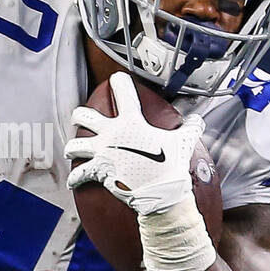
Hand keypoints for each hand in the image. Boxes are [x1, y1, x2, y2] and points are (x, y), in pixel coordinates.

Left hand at [65, 72, 205, 215]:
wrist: (161, 192)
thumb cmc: (171, 166)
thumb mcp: (184, 142)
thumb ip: (190, 127)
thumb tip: (198, 120)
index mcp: (132, 122)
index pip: (123, 93)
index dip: (119, 82)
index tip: (116, 78)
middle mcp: (112, 134)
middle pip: (85, 116)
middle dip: (79, 115)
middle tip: (79, 117)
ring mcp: (102, 152)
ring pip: (76, 144)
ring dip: (72, 147)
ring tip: (71, 149)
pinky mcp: (98, 171)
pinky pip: (79, 174)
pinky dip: (75, 178)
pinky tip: (73, 181)